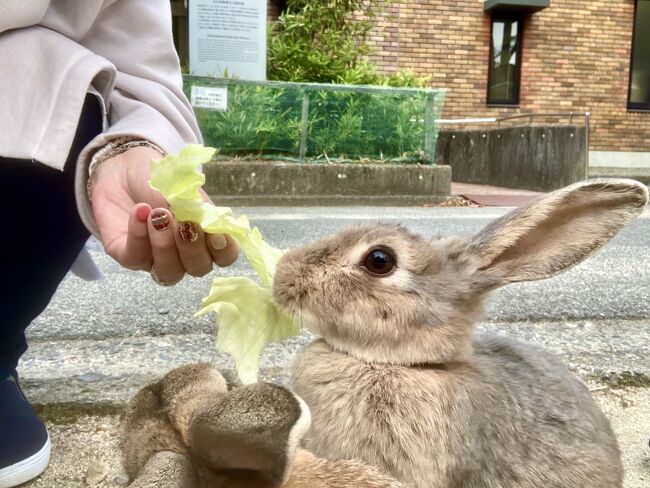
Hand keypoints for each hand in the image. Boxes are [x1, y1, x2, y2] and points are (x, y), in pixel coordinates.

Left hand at [90, 146, 238, 284]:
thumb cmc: (164, 183)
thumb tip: (207, 222)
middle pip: (198, 269)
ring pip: (169, 273)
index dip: (224, 250)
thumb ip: (199, 208)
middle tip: (184, 222)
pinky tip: (140, 210)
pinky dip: (138, 234)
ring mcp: (156, 260)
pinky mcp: (128, 257)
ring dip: (165, 245)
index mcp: (205, 240)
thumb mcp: (187, 190)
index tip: (216, 233)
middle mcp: (184, 256)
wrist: (125, 171)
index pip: (224, 257)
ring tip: (158, 215)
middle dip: (192, 247)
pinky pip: (136, 258)